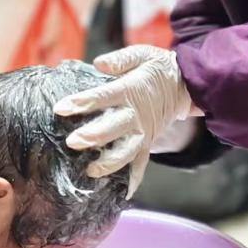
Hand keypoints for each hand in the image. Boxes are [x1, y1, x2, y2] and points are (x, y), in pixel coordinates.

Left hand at [54, 45, 198, 194]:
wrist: (187, 85)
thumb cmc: (158, 68)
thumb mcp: (143, 54)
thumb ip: (121, 59)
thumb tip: (99, 63)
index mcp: (131, 90)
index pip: (103, 96)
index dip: (82, 102)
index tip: (60, 108)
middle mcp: (136, 114)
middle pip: (114, 127)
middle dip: (93, 136)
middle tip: (72, 142)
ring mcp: (144, 131)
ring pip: (127, 150)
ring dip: (110, 162)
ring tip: (91, 170)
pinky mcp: (149, 142)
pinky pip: (142, 163)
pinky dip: (134, 179)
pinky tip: (123, 194)